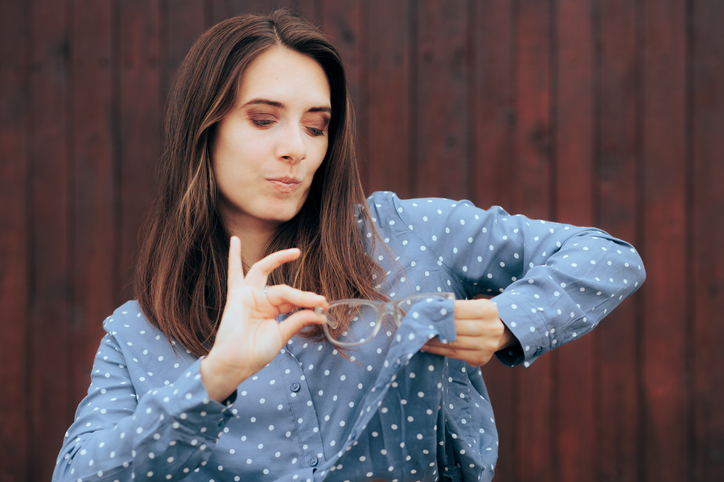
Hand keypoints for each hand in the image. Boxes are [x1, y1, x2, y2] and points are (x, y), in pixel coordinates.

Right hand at [201, 236, 326, 401]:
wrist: (236, 363)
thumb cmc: (256, 353)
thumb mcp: (282, 335)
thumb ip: (298, 320)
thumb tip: (320, 313)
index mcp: (273, 311)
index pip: (293, 300)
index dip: (308, 302)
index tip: (325, 307)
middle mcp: (261, 300)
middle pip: (284, 290)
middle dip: (300, 294)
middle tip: (317, 299)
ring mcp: (248, 296)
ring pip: (267, 275)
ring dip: (279, 259)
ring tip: (295, 253)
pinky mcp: (236, 295)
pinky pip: (234, 272)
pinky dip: (233, 256)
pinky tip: (235, 240)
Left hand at [421, 298, 515, 366]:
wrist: (500, 332)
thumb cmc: (479, 316)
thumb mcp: (474, 306)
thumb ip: (456, 308)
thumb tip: (428, 311)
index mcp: (489, 310)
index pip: (457, 309)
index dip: (439, 311)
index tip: (423, 312)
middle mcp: (491, 328)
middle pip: (455, 328)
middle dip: (434, 327)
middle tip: (417, 326)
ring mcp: (487, 346)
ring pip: (453, 343)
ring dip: (433, 342)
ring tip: (418, 337)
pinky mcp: (481, 359)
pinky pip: (455, 355)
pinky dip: (438, 351)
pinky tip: (427, 347)